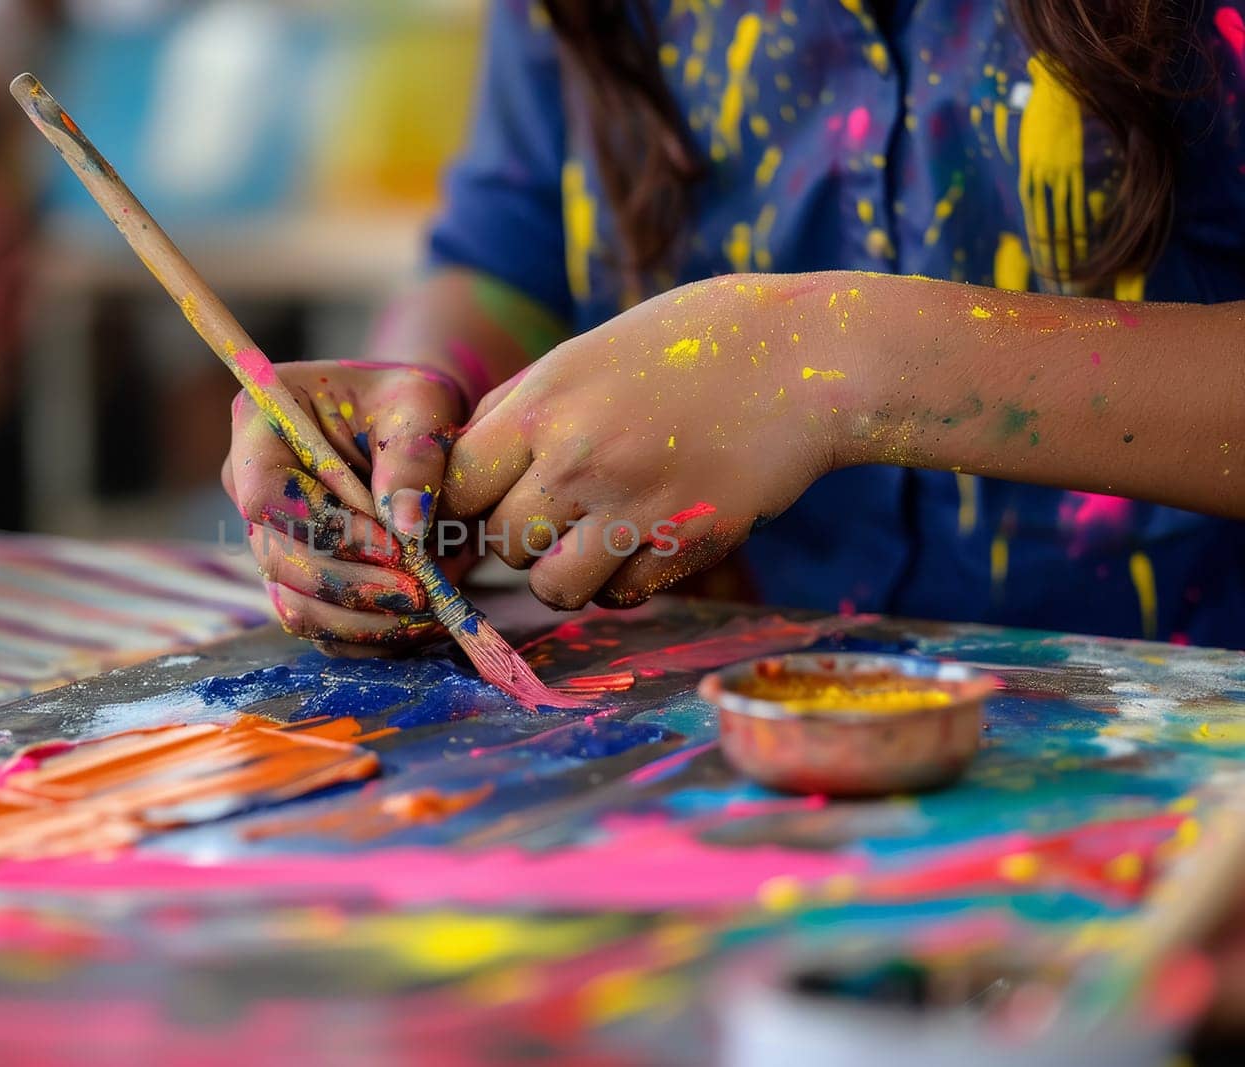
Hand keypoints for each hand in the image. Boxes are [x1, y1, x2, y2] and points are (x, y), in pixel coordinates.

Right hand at [222, 359, 473, 648]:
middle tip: (421, 592)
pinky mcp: (295, 579)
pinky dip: (369, 634)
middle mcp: (250, 487)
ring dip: (364, 620)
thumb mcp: (422, 406)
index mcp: (261, 425)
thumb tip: (406, 527)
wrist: (409, 429)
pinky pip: (319, 628)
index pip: (268, 494)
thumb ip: (413, 457)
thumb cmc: (408, 403)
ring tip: (427, 611)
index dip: (328, 529)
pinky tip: (417, 623)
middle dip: (353, 586)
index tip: (396, 546)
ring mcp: (268, 539)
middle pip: (279, 560)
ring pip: (296, 606)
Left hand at [440, 274, 856, 609]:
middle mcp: (576, 458)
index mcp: (544, 402)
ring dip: (567, 573)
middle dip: (523, 537)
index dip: (464, 504)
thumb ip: (521, 405)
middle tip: (563, 510)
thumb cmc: (694, 344)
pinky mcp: (684, 546)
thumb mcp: (589, 351)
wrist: (809, 359)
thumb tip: (461, 463)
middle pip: (501, 543)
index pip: (455, 486)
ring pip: (552, 587)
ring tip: (599, 537)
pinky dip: (624, 583)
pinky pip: (619, 598)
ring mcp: (632, 507)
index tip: (485, 504)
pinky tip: (649, 540)